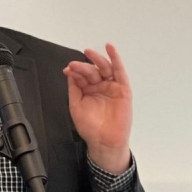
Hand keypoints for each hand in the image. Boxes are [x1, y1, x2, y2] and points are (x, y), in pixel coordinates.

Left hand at [63, 43, 131, 173]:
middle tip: (75, 65)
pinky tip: (111, 49)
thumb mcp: (76, 106)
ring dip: (97, 59)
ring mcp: (111, 87)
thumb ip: (74, 89)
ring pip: (104, 68)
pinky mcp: (123, 89)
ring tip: (89, 52)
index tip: (68, 69)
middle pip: (92, 71)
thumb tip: (70, 73)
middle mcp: (100, 87)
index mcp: (88, 90)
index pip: (81, 76)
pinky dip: (116, 59)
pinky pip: (119, 72)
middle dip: (83, 67)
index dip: (74, 71)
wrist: (104, 142)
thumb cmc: (91, 128)